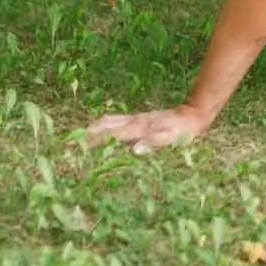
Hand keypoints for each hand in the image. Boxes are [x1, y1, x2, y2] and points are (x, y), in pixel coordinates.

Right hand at [84, 102, 208, 153]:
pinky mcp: (140, 119)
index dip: (95, 140)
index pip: (112, 134)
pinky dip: (105, 124)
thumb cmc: (183, 132)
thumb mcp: (172, 140)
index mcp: (139, 128)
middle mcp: (135, 121)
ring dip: (95, 127)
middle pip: (106, 124)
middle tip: (71, 141)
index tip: (79, 145)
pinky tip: (102, 128)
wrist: (193, 115)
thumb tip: (134, 150)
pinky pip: (118, 120)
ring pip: (110, 120)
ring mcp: (137, 118)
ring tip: (80, 135)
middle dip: (89, 132)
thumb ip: (153, 143)